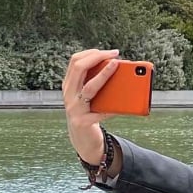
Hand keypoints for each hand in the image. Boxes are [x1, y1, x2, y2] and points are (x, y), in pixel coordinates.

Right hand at [62, 48, 119, 163]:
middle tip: (116, 56)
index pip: (75, 61)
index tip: (111, 52)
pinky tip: (124, 105)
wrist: (83, 140)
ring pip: (89, 88)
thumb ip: (98, 82)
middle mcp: (68, 94)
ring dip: (104, 75)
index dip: (92, 53)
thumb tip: (121, 67)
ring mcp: (74, 108)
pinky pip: (101, 112)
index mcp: (69, 85)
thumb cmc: (91, 112)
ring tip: (117, 66)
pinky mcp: (82, 122)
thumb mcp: (92, 96)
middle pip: (79, 68)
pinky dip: (114, 108)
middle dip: (98, 58)